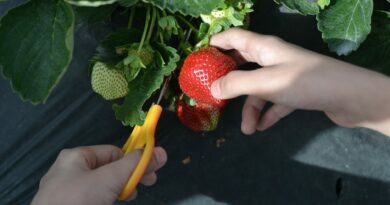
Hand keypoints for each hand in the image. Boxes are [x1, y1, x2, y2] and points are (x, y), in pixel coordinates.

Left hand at [31, 145, 166, 204]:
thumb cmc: (79, 200)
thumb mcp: (110, 179)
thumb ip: (135, 165)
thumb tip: (160, 152)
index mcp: (76, 157)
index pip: (114, 152)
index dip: (134, 161)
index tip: (151, 174)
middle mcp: (69, 172)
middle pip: (109, 169)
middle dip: (129, 177)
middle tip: (148, 185)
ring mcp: (66, 193)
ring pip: (101, 186)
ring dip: (119, 190)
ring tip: (129, 199)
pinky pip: (91, 199)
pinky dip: (105, 200)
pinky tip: (112, 204)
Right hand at [210, 28, 389, 135]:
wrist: (348, 97)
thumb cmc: (304, 82)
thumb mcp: (265, 82)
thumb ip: (237, 84)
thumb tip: (213, 88)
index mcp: (265, 48)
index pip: (235, 37)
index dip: (218, 42)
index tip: (202, 55)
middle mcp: (274, 58)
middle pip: (245, 63)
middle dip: (229, 77)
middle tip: (213, 90)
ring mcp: (286, 76)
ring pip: (259, 89)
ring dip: (251, 108)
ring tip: (247, 129)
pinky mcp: (296, 92)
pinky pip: (275, 102)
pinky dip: (268, 114)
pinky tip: (262, 128)